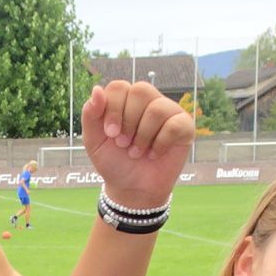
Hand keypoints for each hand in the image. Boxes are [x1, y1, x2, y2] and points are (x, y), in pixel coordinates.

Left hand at [81, 81, 192, 208]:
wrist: (132, 189)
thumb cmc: (114, 161)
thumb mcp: (94, 140)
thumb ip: (90, 114)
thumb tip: (97, 89)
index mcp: (125, 100)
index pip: (119, 87)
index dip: (113, 109)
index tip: (110, 133)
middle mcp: (148, 101)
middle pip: (140, 91)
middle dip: (128, 121)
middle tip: (123, 143)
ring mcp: (168, 112)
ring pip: (157, 109)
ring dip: (142, 136)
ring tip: (137, 152)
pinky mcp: (184, 126)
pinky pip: (174, 125)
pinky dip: (160, 144)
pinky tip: (154, 154)